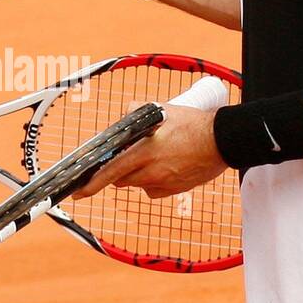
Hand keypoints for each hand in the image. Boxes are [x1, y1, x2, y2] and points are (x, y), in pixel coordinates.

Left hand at [72, 105, 227, 199]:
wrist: (224, 140)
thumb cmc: (193, 124)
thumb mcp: (161, 111)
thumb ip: (136, 113)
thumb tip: (123, 117)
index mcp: (145, 152)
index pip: (111, 172)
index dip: (92, 184)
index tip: (78, 191)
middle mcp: (151, 171)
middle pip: (121, 179)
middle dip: (117, 171)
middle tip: (127, 157)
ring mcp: (164, 183)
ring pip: (138, 183)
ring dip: (137, 172)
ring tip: (154, 154)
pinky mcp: (174, 190)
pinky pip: (154, 189)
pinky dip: (153, 180)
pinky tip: (166, 165)